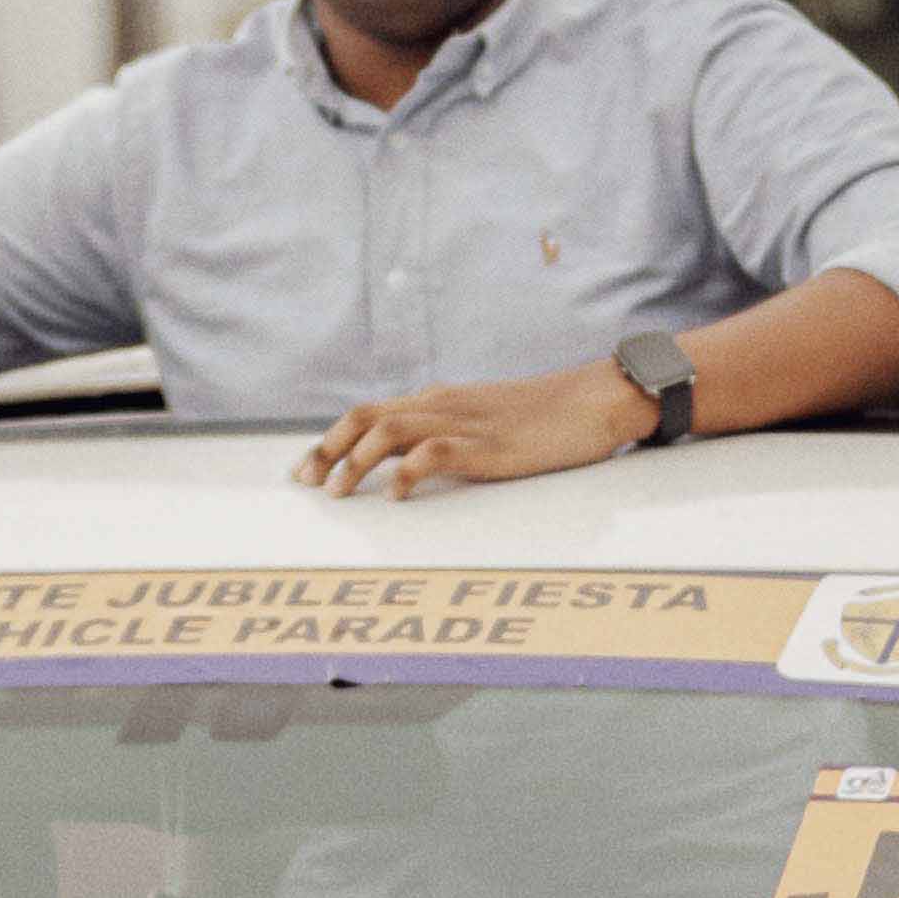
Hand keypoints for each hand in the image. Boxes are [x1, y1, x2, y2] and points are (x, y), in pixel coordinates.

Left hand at [298, 362, 648, 499]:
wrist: (594, 401)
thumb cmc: (544, 419)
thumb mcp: (484, 422)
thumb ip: (448, 435)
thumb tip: (412, 466)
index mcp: (437, 400)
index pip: (368, 414)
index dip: (329, 441)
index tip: (304, 471)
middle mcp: (440, 404)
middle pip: (364, 417)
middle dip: (326, 450)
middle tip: (304, 485)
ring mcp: (463, 422)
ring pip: (387, 430)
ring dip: (355, 462)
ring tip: (339, 495)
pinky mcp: (487, 444)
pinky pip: (432, 452)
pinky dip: (405, 474)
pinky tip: (396, 497)